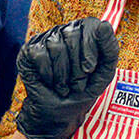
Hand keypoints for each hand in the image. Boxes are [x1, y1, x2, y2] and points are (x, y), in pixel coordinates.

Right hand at [15, 18, 118, 138]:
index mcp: (84, 33)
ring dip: (62, 75)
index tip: (90, 69)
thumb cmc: (81, 91)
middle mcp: (63, 31)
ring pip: (55, 46)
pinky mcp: (28, 50)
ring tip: (64, 87)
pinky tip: (50, 83)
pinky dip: (48, 75)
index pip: (89, 25)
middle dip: (77, 67)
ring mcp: (45, 39)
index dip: (91, 48)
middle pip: (72, 35)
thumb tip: (105, 25)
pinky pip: (40, 55)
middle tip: (77, 84)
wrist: (59, 114)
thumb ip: (110, 49)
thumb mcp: (103, 73)